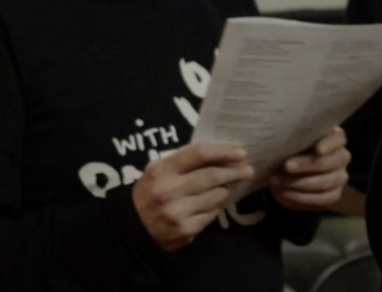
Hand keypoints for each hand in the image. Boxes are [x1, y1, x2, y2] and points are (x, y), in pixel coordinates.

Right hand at [132, 143, 253, 251]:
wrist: (134, 227)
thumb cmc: (150, 192)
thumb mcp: (157, 170)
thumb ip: (181, 162)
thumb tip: (217, 154)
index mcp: (162, 170)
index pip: (198, 154)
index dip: (223, 151)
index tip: (240, 151)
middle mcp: (169, 190)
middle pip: (212, 176)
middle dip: (234, 171)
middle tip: (248, 170)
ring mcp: (178, 212)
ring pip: (215, 196)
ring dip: (226, 190)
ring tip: (228, 185)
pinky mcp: (186, 229)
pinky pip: (211, 215)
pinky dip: (216, 207)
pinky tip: (214, 202)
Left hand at [269, 126, 349, 210]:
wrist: (284, 172)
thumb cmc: (288, 149)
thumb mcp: (289, 140)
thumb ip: (291, 139)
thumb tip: (280, 141)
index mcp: (333, 137)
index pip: (337, 139)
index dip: (329, 144)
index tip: (318, 150)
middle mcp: (341, 156)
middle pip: (331, 162)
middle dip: (306, 165)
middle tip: (286, 166)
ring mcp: (340, 176)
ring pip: (326, 182)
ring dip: (300, 183)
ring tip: (278, 181)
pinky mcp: (334, 194)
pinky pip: (322, 199)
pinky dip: (301, 197)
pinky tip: (285, 193)